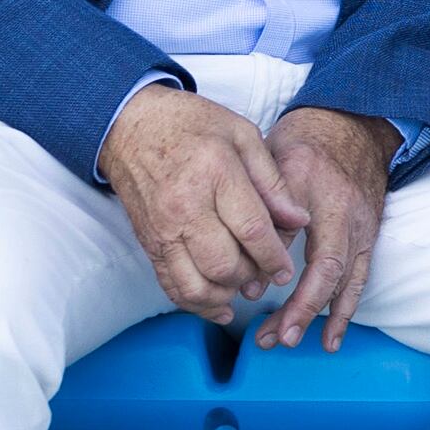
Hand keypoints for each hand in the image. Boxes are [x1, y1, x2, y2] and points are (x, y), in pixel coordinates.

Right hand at [100, 84, 306, 321]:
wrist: (130, 125)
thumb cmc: (190, 124)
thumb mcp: (242, 134)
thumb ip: (272, 180)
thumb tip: (299, 220)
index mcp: (215, 174)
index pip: (252, 230)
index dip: (275, 257)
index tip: (286, 268)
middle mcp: (185, 207)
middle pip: (226, 264)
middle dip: (253, 277)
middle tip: (266, 274)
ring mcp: (163, 229)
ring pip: (197, 284)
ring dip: (226, 295)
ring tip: (243, 288)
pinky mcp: (148, 243)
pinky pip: (171, 285)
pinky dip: (196, 304)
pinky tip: (218, 305)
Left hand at [253, 104, 392, 349]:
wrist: (354, 127)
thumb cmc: (307, 142)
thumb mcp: (276, 160)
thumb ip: (267, 208)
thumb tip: (255, 268)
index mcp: (322, 194)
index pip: (309, 252)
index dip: (288, 286)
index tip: (262, 307)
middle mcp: (348, 215)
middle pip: (329, 273)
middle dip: (302, 311)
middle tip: (274, 338)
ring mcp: (363, 227)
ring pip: (347, 282)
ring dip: (323, 318)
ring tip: (299, 343)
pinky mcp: (367, 236)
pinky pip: (359, 278)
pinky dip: (344, 309)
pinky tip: (331, 336)